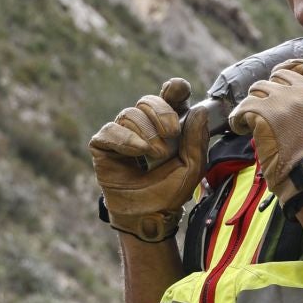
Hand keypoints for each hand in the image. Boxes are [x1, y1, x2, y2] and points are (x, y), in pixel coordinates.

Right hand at [91, 78, 207, 241]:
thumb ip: (197, 139)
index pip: (170, 96)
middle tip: (172, 134)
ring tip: (156, 154)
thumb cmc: (171, 191)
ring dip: (147, 133)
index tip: (176, 89)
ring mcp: (122, 133)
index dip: (174, 88)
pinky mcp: (103, 145)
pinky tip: (139, 152)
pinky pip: (111, 130)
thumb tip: (199, 110)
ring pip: (130, 113)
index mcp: (168, 126)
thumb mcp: (193, 166)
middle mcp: (144, 126)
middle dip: (162, 114)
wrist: (149, 215)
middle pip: (148, 100)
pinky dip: (127, 139)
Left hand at [229, 59, 302, 203]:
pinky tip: (243, 129)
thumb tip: (295, 86)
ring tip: (253, 122)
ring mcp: (287, 100)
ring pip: (258, 88)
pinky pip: (243, 105)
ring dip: (253, 104)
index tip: (281, 72)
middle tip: (265, 109)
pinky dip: (239, 118)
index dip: (294, 65)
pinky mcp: (265, 111)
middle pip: (280, 75)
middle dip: (270, 90)